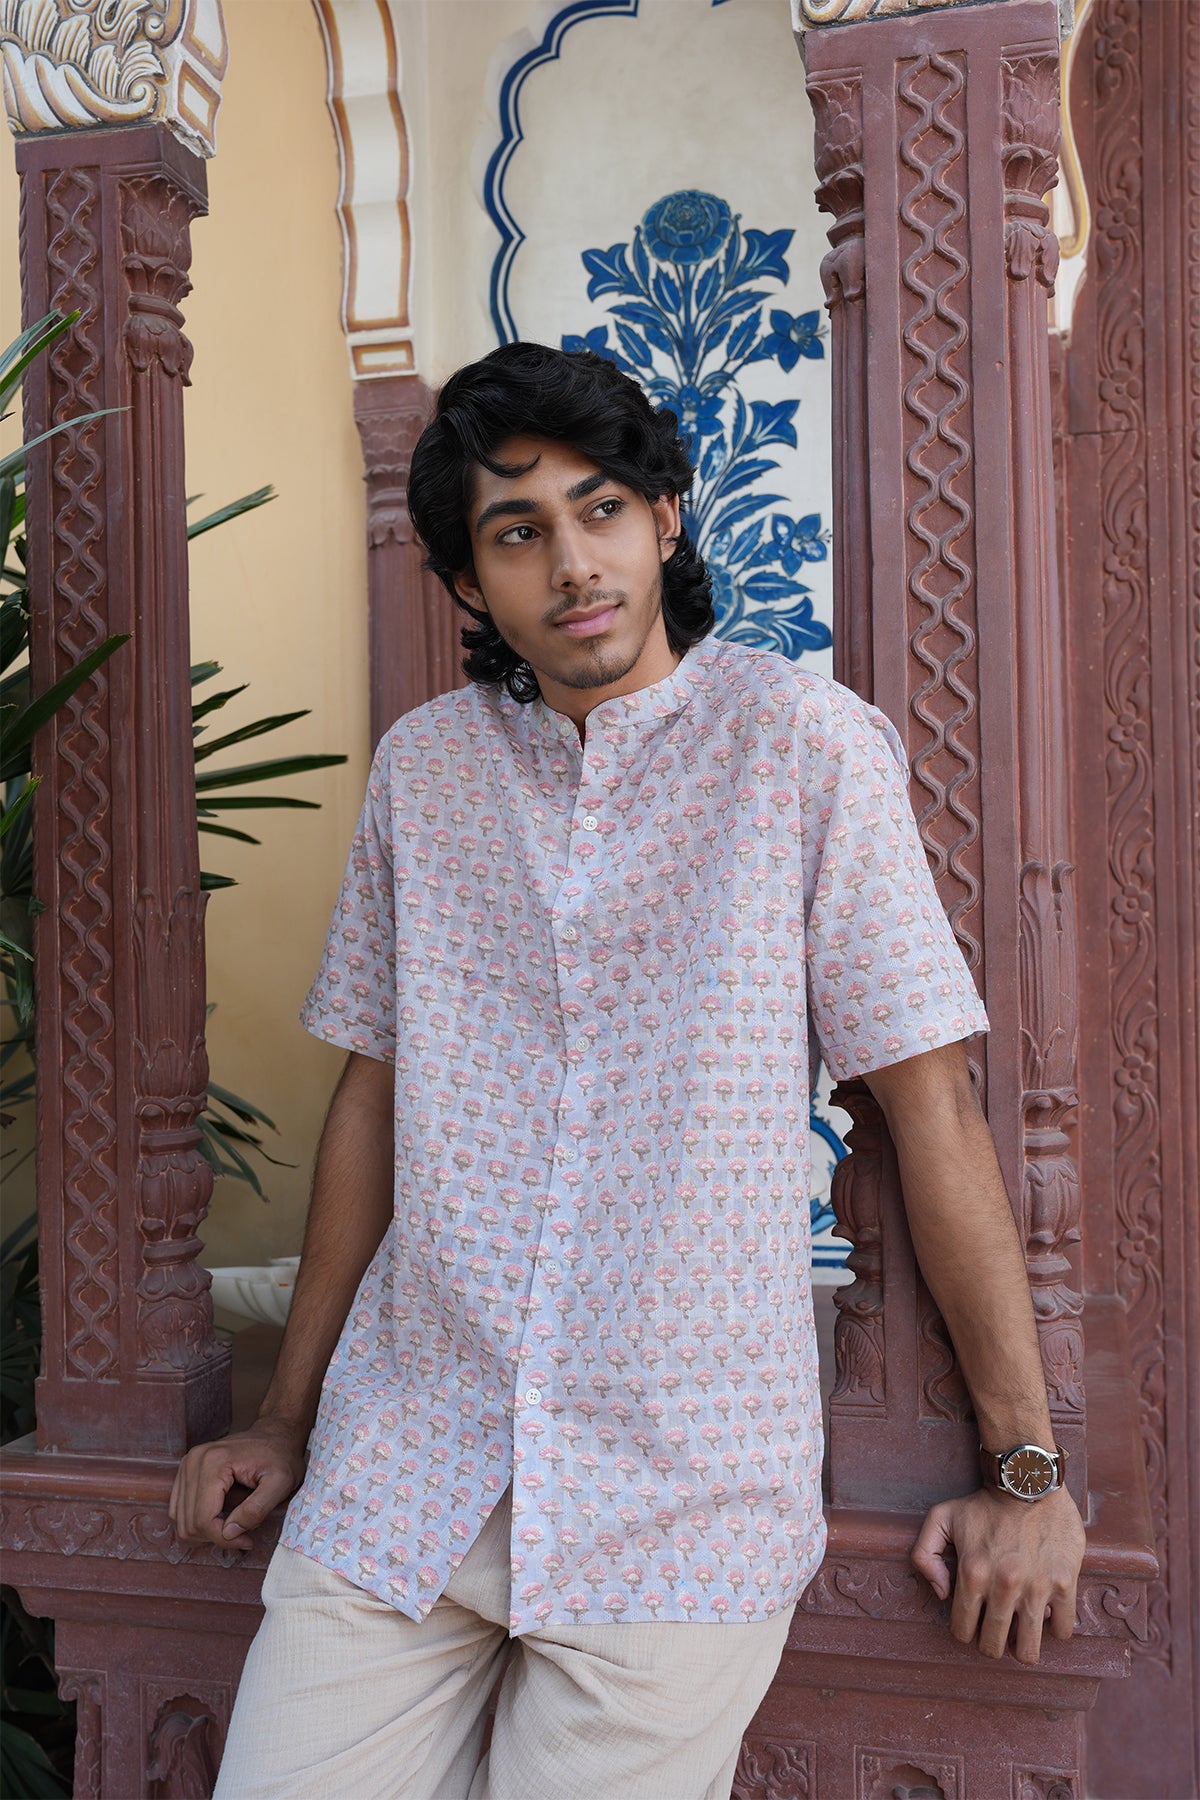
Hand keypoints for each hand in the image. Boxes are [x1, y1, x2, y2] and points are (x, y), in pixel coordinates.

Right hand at [169, 1418, 306, 1550]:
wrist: (276, 1434)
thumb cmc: (282, 1457)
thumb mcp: (281, 1483)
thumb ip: (257, 1509)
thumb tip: (229, 1533)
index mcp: (214, 1462)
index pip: (203, 1519)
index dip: (224, 1539)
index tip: (248, 1541)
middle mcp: (194, 1460)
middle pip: (189, 1522)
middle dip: (216, 1536)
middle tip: (243, 1534)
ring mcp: (187, 1464)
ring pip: (181, 1520)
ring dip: (206, 1530)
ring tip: (235, 1523)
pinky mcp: (186, 1471)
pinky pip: (178, 1510)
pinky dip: (197, 1520)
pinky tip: (221, 1516)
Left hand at [911, 1484, 1084, 1662]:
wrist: (1028, 1481)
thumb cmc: (985, 1503)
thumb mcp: (941, 1518)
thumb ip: (924, 1555)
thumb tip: (941, 1594)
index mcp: (972, 1573)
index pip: (962, 1631)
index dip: (965, 1630)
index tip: (973, 1621)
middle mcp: (1003, 1585)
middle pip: (993, 1647)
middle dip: (991, 1643)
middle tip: (996, 1630)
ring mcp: (1036, 1587)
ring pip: (1029, 1650)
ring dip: (1022, 1646)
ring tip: (1021, 1630)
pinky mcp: (1064, 1583)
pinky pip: (1062, 1630)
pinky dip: (1054, 1628)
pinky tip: (1046, 1614)